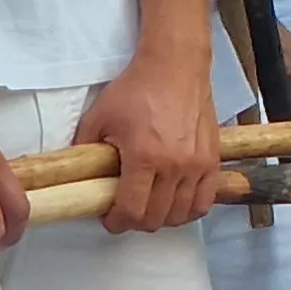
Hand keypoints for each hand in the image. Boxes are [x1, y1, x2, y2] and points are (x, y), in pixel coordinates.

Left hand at [73, 49, 218, 231]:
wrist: (175, 67)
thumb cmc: (137, 89)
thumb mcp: (98, 118)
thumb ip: (85, 151)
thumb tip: (78, 177)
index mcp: (144, 157)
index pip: (131, 211)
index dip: (116, 222)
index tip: (110, 219)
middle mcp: (174, 166)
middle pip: (156, 218)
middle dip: (136, 221)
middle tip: (127, 211)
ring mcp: (197, 164)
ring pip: (181, 214)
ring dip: (162, 218)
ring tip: (151, 207)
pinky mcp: (212, 159)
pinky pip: (204, 201)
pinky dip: (190, 210)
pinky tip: (177, 203)